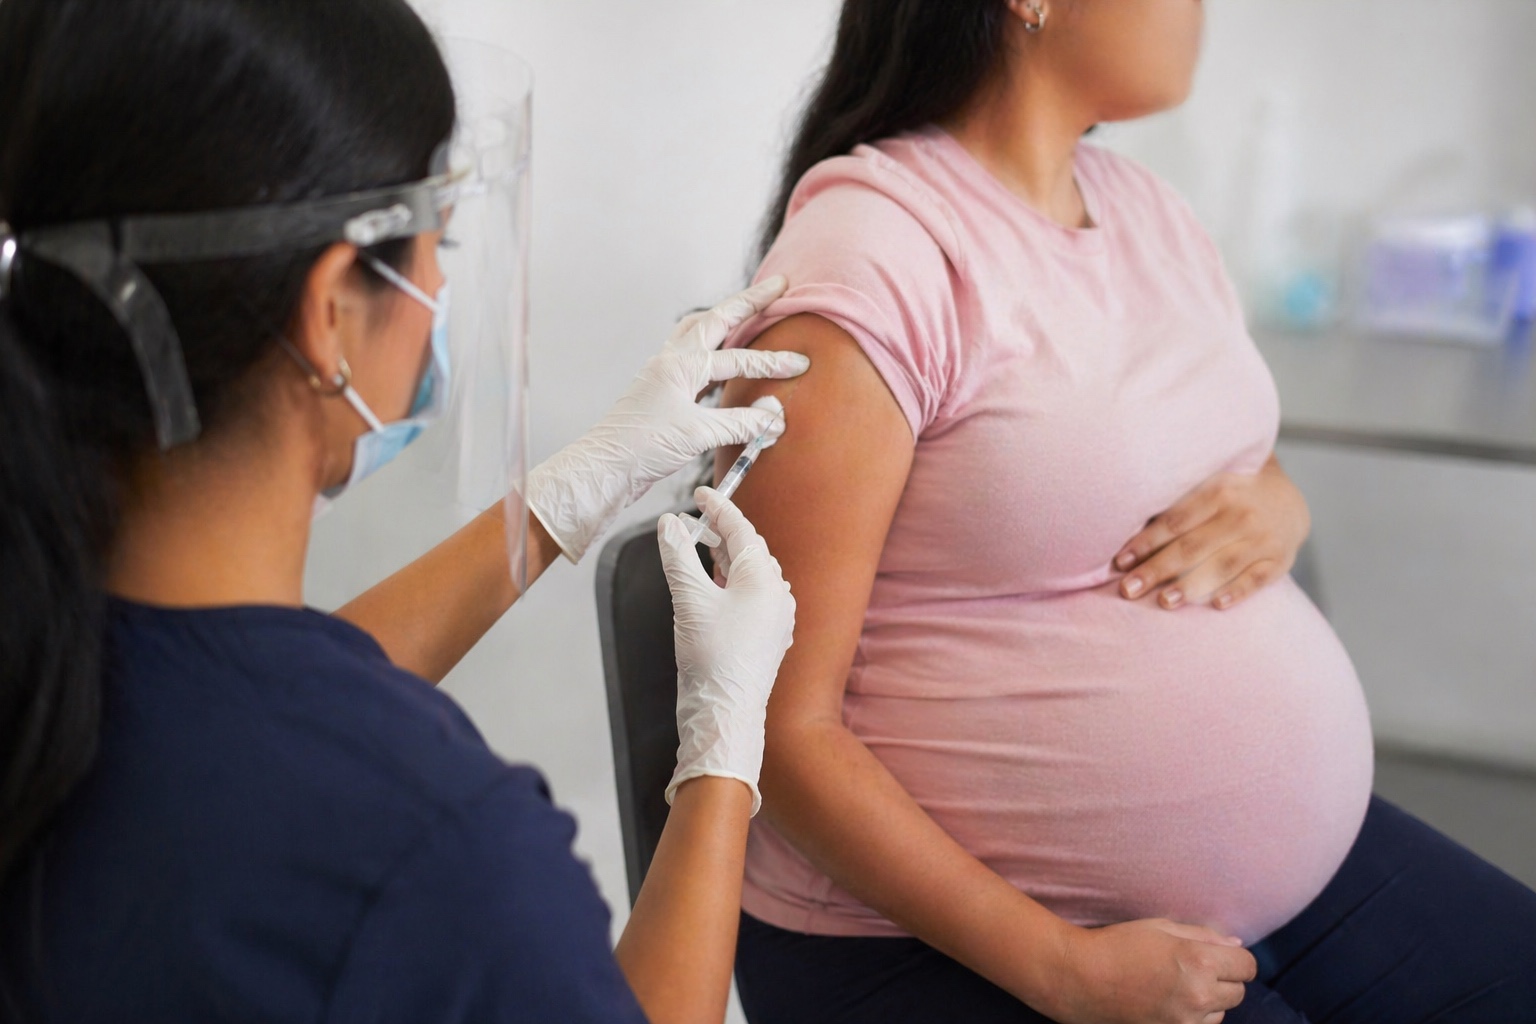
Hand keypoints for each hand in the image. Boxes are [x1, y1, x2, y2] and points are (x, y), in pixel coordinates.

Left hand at [526, 276, 805, 561]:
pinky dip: (712, 353)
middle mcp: (670, 362)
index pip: (736, 359)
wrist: (604, 469)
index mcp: (680, 365)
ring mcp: (663, 375)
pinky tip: (722, 363)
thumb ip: (741, 423)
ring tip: (747, 310)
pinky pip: (692, 361)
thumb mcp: (698, 434)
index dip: (772, 363)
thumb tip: (775, 418)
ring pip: (698, 334)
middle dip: (748, 303)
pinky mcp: (661, 394)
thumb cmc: (644, 447)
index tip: (801, 364)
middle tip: (778, 286)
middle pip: (715, 320)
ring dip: (724, 321)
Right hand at [657, 487, 795, 813]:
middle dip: (724, 532)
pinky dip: (734, 584)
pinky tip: (717, 589)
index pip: (741, 529)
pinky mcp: (771, 638)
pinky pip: (755, 598)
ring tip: (705, 549)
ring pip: (753, 575)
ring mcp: (778, 618)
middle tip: (698, 518)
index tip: (700, 492)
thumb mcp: (688, 599)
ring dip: (729, 558)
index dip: (718, 507)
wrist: (726, 714)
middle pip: (750, 550)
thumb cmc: (711, 658)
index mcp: (764, 579)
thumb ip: (678, 556)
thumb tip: (670, 524)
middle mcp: (778, 595)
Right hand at [1040, 919, 1255, 1023]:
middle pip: (1238, 992)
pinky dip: (1193, 1017)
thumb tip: (1236, 945)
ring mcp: (1185, 1022)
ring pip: (1221, 1014)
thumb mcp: (1161, 928)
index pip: (1247, 966)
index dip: (1236, 958)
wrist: (1080, 979)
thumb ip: (1204, 936)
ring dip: (1209, 1001)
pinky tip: (1170, 1002)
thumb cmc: (1118, 945)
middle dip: (1224, 979)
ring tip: (1178, 986)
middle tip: (1195, 968)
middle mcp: (1198, 995)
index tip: (1220, 955)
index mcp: (1198, 961)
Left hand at [1114, 456, 1309, 610]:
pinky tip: (1216, 605)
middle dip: (1157, 569)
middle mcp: (1241, 514)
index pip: (1175, 521)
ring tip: (1164, 602)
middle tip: (1128, 590)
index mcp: (1218, 491)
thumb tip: (1122, 526)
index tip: (1120, 562)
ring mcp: (1263, 538)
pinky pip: (1258, 578)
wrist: (1287, 499)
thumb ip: (1176, 504)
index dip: (1145, 542)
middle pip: (1192, 546)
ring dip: (1192, 585)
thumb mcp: (1207, 485)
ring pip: (1223, 564)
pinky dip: (1238, 591)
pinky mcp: (1279, 560)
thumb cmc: (1229, 495)